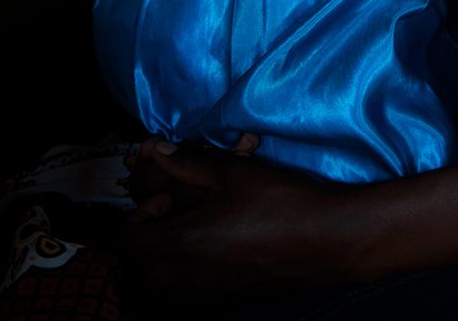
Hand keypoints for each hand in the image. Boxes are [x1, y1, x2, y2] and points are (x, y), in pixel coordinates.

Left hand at [117, 142, 348, 305]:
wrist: (328, 241)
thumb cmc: (283, 201)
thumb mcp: (236, 171)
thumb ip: (191, 163)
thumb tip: (159, 152)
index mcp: (187, 242)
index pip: (129, 244)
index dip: (138, 218)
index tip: (165, 199)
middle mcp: (190, 277)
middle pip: (137, 276)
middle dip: (141, 247)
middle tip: (167, 220)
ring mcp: (209, 297)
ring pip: (159, 294)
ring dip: (157, 269)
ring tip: (182, 240)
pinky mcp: (228, 305)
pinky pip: (185, 302)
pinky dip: (179, 284)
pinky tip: (207, 257)